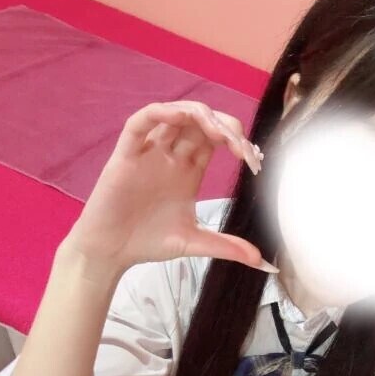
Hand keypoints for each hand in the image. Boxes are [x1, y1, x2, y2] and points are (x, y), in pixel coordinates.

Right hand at [62, 100, 269, 272]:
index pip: (217, 140)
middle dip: (226, 127)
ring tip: (219, 132)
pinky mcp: (126, 155)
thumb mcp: (195, 243)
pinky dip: (160, 112)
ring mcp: (149, 152)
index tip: (254, 161)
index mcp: (189, 170)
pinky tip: (179, 116)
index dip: (238, 142)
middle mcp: (171, 156)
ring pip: (175, 115)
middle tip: (242, 148)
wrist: (111, 252)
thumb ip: (227, 247)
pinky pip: (140, 122)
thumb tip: (263, 263)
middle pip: (202, 122)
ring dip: (200, 115)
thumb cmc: (148, 242)